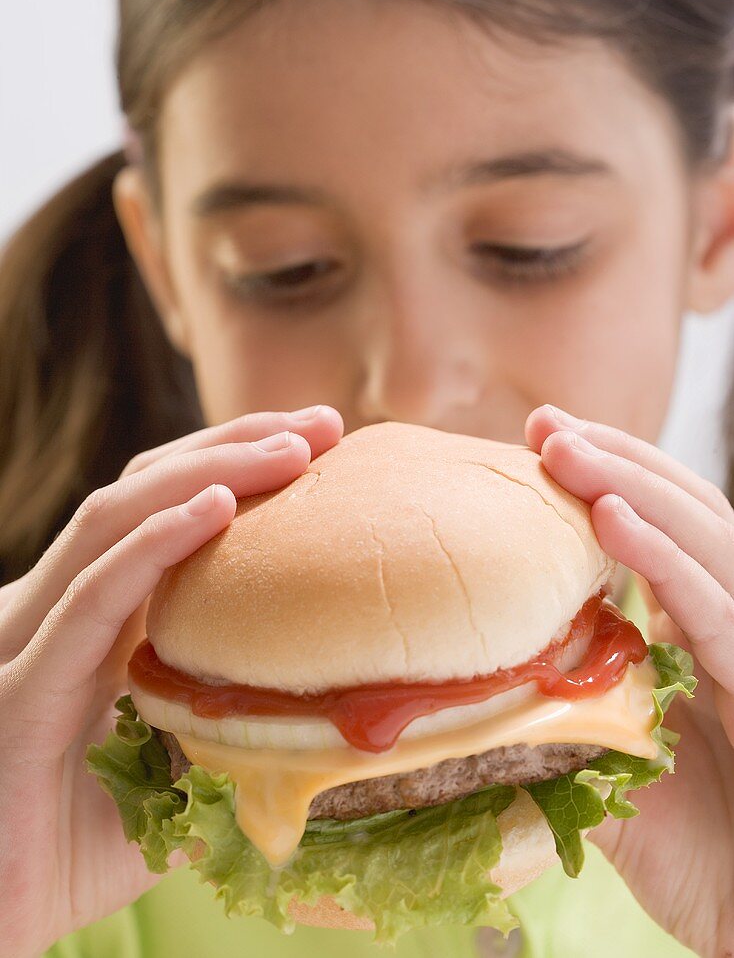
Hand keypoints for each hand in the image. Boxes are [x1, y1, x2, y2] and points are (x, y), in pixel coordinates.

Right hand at [0, 406, 342, 957]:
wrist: (3, 915)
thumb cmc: (86, 844)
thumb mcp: (182, 760)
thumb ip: (231, 715)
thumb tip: (329, 690)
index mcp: (105, 615)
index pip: (168, 509)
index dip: (238, 464)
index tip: (324, 444)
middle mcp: (65, 606)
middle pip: (146, 489)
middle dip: (237, 445)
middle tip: (324, 424)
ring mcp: (35, 634)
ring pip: (115, 520)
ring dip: (208, 472)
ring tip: (291, 449)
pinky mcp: (22, 684)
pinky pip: (92, 597)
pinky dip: (153, 545)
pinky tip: (214, 508)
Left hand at [526, 405, 733, 957]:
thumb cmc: (694, 854)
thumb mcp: (611, 767)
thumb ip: (561, 713)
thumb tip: (466, 679)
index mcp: (694, 636)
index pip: (659, 530)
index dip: (608, 478)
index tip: (540, 439)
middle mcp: (728, 626)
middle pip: (683, 517)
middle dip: (614, 461)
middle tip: (545, 423)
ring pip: (706, 544)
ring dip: (633, 487)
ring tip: (566, 447)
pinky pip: (717, 611)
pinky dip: (667, 560)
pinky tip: (614, 518)